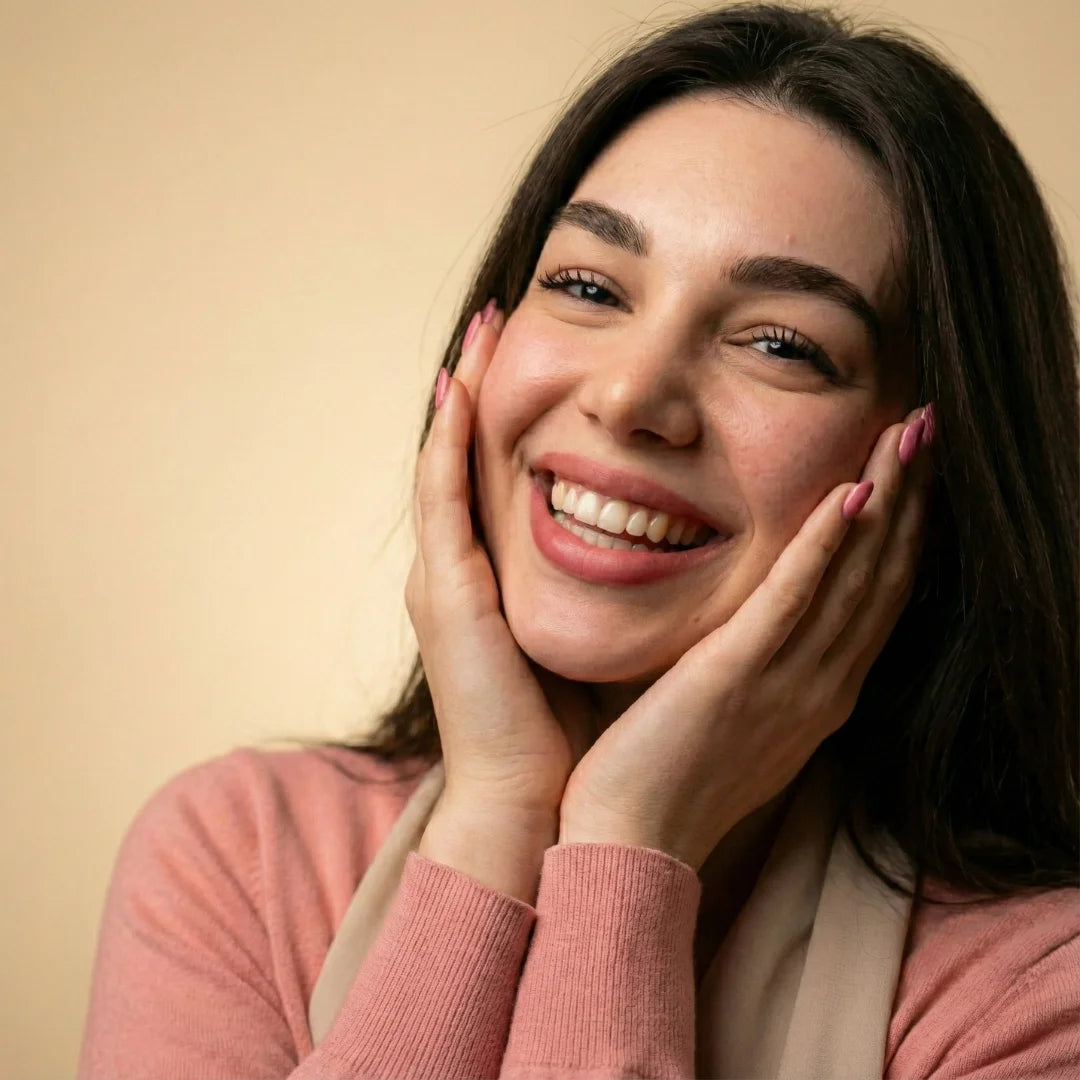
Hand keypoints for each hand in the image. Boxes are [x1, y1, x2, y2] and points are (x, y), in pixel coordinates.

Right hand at [405, 301, 595, 826]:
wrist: (533, 804)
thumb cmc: (566, 731)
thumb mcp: (587, 643)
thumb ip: (605, 596)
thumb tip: (659, 558)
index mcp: (492, 584)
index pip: (498, 482)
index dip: (507, 419)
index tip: (536, 358)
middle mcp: (456, 572)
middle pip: (465, 460)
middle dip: (478, 388)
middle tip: (497, 318)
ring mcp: (441, 579)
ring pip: (444, 463)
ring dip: (462, 393)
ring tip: (481, 326)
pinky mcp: (444, 593)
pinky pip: (442, 496)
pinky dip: (447, 437)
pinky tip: (463, 382)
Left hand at [557, 405, 934, 869]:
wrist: (632, 843)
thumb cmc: (671, 778)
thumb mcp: (737, 718)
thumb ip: (760, 666)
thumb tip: (760, 623)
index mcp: (820, 694)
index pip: (877, 597)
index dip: (903, 530)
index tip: (913, 470)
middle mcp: (821, 686)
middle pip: (883, 576)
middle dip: (912, 498)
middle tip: (928, 426)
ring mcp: (787, 684)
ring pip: (855, 578)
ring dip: (887, 500)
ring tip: (907, 433)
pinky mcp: (736, 676)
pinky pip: (792, 601)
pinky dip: (825, 547)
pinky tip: (851, 494)